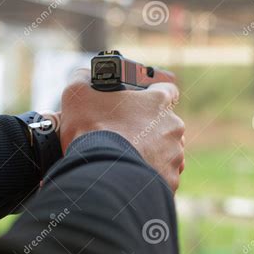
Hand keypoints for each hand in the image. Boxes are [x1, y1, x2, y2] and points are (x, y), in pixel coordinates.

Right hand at [60, 68, 184, 191]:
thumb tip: (83, 75)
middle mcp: (172, 127)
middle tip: (127, 136)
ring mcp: (174, 154)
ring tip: (129, 159)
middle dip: (150, 130)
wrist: (101, 173)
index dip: (155, 95)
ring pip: (167, 151)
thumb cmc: (93, 130)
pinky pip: (164, 175)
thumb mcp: (78, 94)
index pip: (168, 90)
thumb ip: (83, 79)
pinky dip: (151, 176)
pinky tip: (134, 176)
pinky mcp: (171, 178)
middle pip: (166, 124)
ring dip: (153, 153)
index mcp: (158, 102)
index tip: (145, 101)